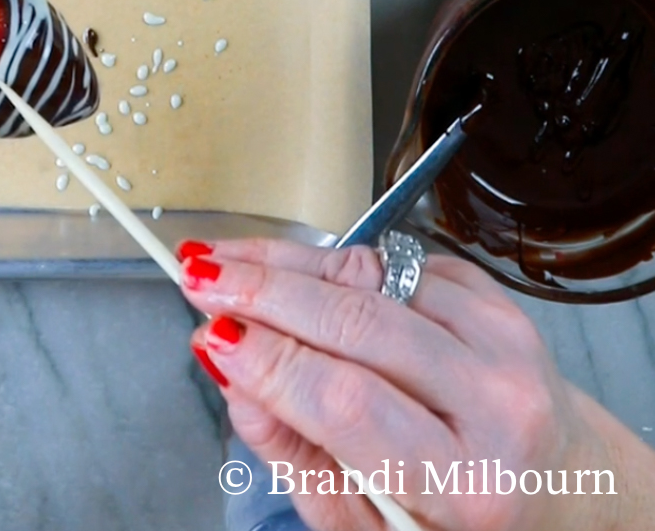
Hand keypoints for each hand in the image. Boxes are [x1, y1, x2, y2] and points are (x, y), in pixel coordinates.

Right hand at [180, 237, 654, 530]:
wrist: (564, 481)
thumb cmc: (460, 516)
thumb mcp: (370, 525)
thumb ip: (295, 454)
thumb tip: (230, 373)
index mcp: (467, 480)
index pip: (345, 401)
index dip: (266, 360)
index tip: (208, 334)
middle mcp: (497, 401)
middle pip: (354, 320)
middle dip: (261, 289)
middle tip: (197, 273)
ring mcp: (503, 336)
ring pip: (368, 273)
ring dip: (285, 260)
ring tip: (227, 259)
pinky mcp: (492, 294)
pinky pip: (390, 259)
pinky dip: (331, 260)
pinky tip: (293, 271)